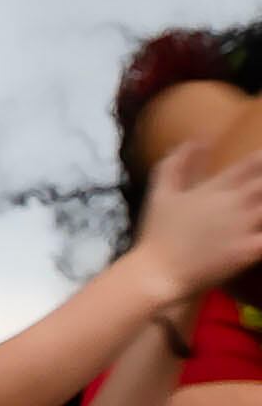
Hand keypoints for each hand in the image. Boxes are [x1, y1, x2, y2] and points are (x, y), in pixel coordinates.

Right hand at [130, 140, 261, 302]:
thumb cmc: (159, 230)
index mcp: (212, 189)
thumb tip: (199, 140)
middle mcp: (231, 205)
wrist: (160, 269)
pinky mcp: (249, 251)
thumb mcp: (161, 190)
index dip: (261, 158)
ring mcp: (242, 228)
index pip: (246, 167)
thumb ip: (177, 162)